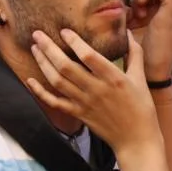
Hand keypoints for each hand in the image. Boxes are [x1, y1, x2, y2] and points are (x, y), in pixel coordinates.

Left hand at [27, 28, 162, 156]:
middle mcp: (96, 89)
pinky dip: (40, 92)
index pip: (89, 56)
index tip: (64, 30)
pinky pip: (55, 103)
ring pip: (57, 81)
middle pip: (66, 66)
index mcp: (113, 78)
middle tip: (38, 34)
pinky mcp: (78, 114)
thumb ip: (135, 54)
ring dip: (43, 64)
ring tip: (35, 49)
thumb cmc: (141, 108)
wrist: (136, 139)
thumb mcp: (140, 78)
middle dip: (49, 48)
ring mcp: (84, 103)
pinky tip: (30, 80)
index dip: (74, 41)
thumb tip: (129, 33)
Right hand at [126, 0, 171, 81]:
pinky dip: (130, 8)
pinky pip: (133, 5)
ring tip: (137, 14)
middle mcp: (167, 8)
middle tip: (141, 2)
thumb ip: (168, 0)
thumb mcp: (166, 24)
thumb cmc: (161, 50)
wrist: (147, 71)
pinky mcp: (139, 20)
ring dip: (137, 0)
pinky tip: (131, 19)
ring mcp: (152, 13)